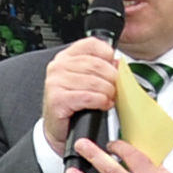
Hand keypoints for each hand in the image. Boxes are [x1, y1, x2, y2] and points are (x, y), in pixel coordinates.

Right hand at [41, 38, 121, 156]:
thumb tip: (117, 63)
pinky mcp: (57, 99)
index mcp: (66, 57)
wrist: (60, 128)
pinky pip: (88, 96)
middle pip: (96, 64)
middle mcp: (58, 66)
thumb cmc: (74, 104)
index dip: (108, 55)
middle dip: (111, 78)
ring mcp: (55, 82)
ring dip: (107, 92)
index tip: (113, 68)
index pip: (92, 44)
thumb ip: (100, 68)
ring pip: (94, 82)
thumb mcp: (87, 80)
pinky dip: (100, 101)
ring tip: (109, 98)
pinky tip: (103, 105)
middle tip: (115, 88)